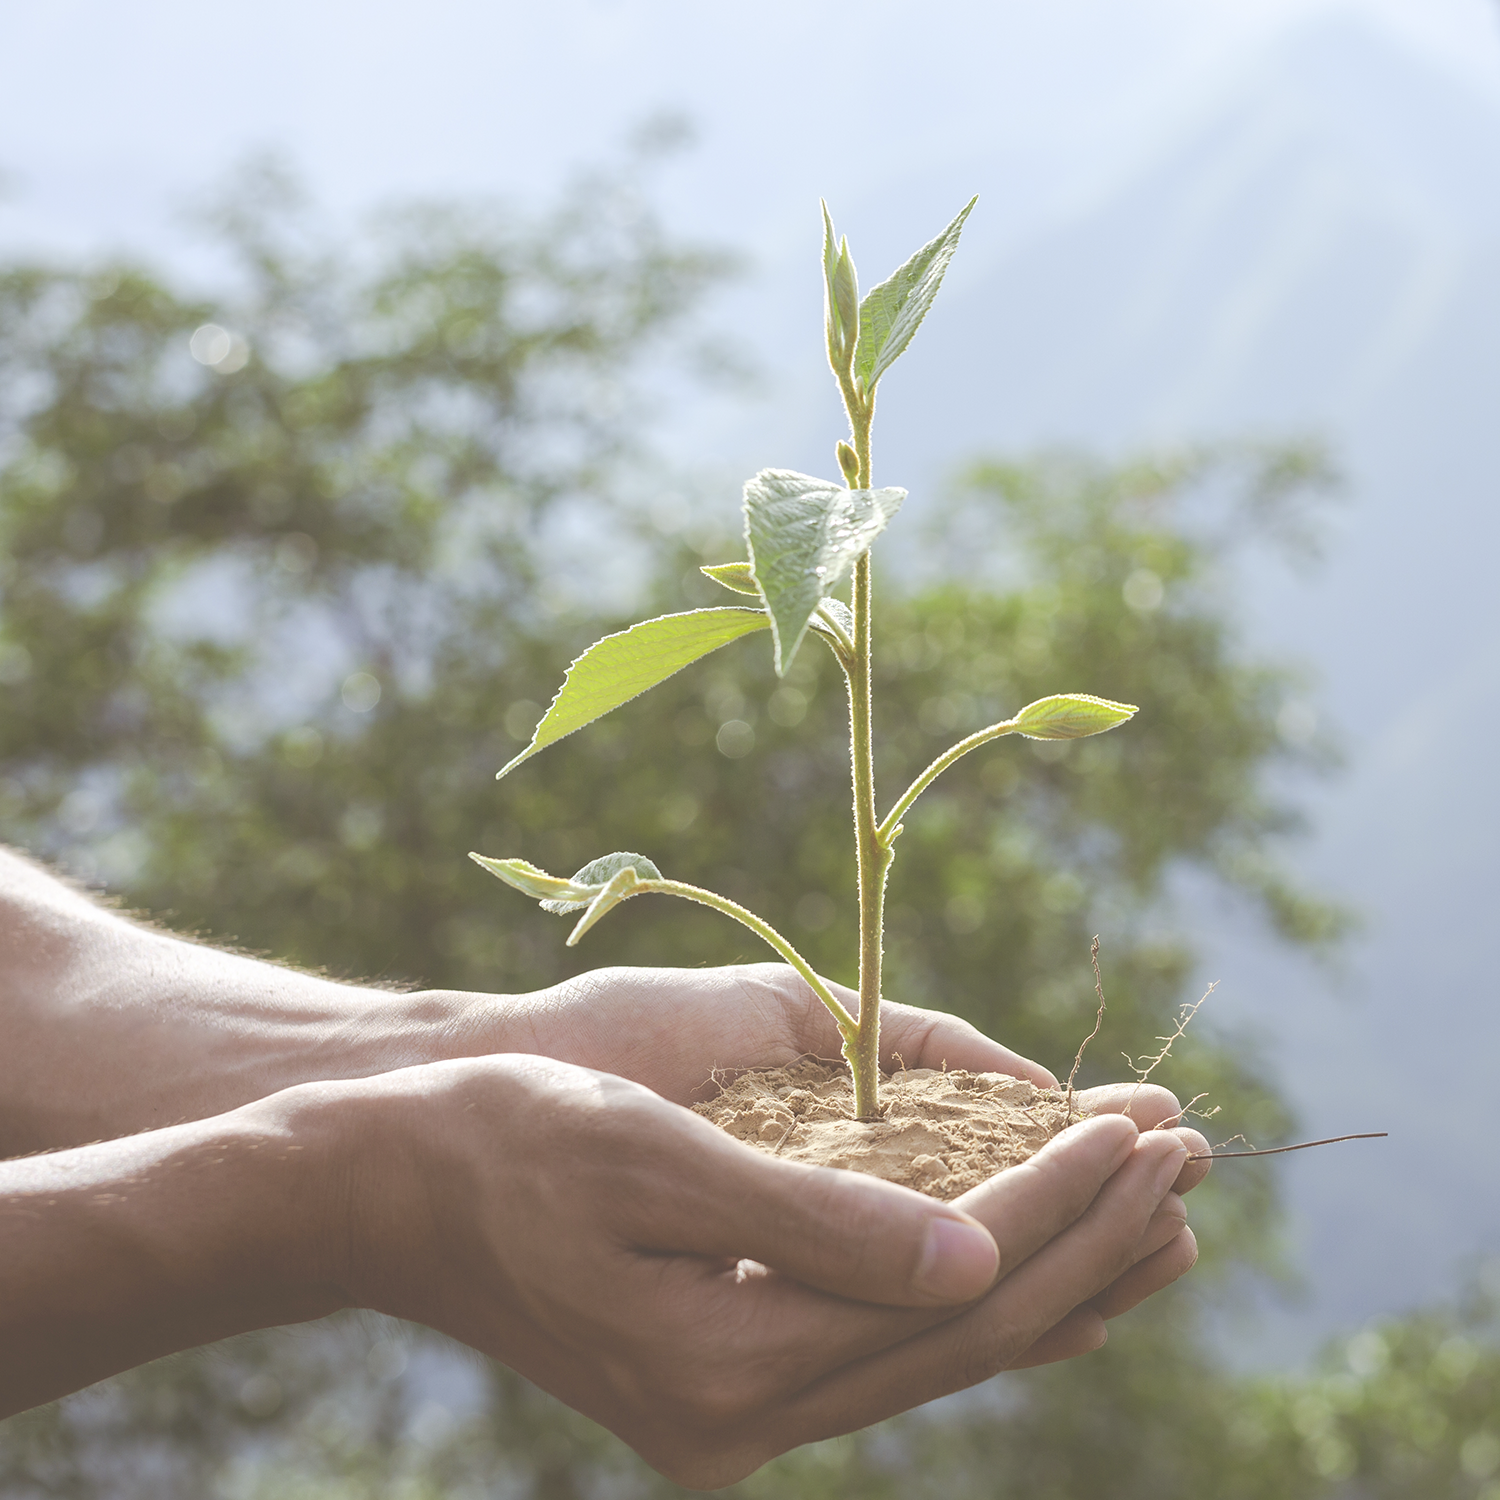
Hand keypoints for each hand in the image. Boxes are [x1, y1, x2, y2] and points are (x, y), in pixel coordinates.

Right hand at [431, 962, 1209, 1361]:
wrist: (386, 1186)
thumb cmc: (504, 1141)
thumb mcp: (650, 1157)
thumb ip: (812, 1218)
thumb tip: (975, 1253)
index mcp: (727, 1364)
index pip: (950, 1286)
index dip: (1061, 1200)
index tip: (1147, 1127)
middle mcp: (745, 1414)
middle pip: (964, 1328)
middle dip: (1086, 1235)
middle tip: (1189, 1154)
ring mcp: (738, 1408)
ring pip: (939, 1345)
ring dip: (1055, 1270)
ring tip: (1161, 1213)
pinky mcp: (729, 1376)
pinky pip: (888, 1343)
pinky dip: (978, 1298)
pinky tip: (1047, 1272)